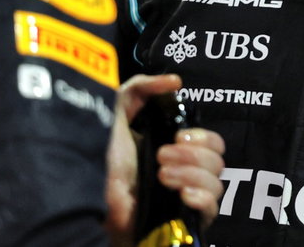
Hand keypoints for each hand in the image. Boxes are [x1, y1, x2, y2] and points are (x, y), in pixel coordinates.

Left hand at [106, 74, 226, 244]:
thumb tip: (175, 81)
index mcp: (176, 151)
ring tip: (161, 176)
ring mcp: (187, 198)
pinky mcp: (185, 221)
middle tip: (161, 156)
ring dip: (191, 174)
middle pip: (219, 159)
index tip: (178, 136)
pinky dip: (201, 198)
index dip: (202, 136)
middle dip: (193, 154)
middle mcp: (186, 173)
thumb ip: (138, 89)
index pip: (212, 141)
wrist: (84, 204)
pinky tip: (180, 195)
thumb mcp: (114, 115)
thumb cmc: (98, 162)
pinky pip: (212, 209)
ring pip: (217, 182)